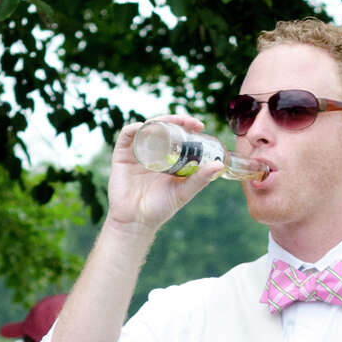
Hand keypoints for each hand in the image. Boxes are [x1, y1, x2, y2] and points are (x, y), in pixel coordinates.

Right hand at [105, 115, 220, 232]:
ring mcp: (137, 152)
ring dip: (158, 121)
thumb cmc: (160, 209)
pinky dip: (134, 129)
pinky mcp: (121, 156)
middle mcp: (152, 152)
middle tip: (189, 122)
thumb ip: (200, 179)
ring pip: (147, 128)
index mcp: (167, 158)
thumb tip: (220, 165)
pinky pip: (126, 136)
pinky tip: (143, 127)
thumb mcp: (184, 192)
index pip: (177, 135)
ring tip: (169, 122)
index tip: (199, 125)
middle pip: (163, 127)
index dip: (187, 126)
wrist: (136, 221)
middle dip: (175, 120)